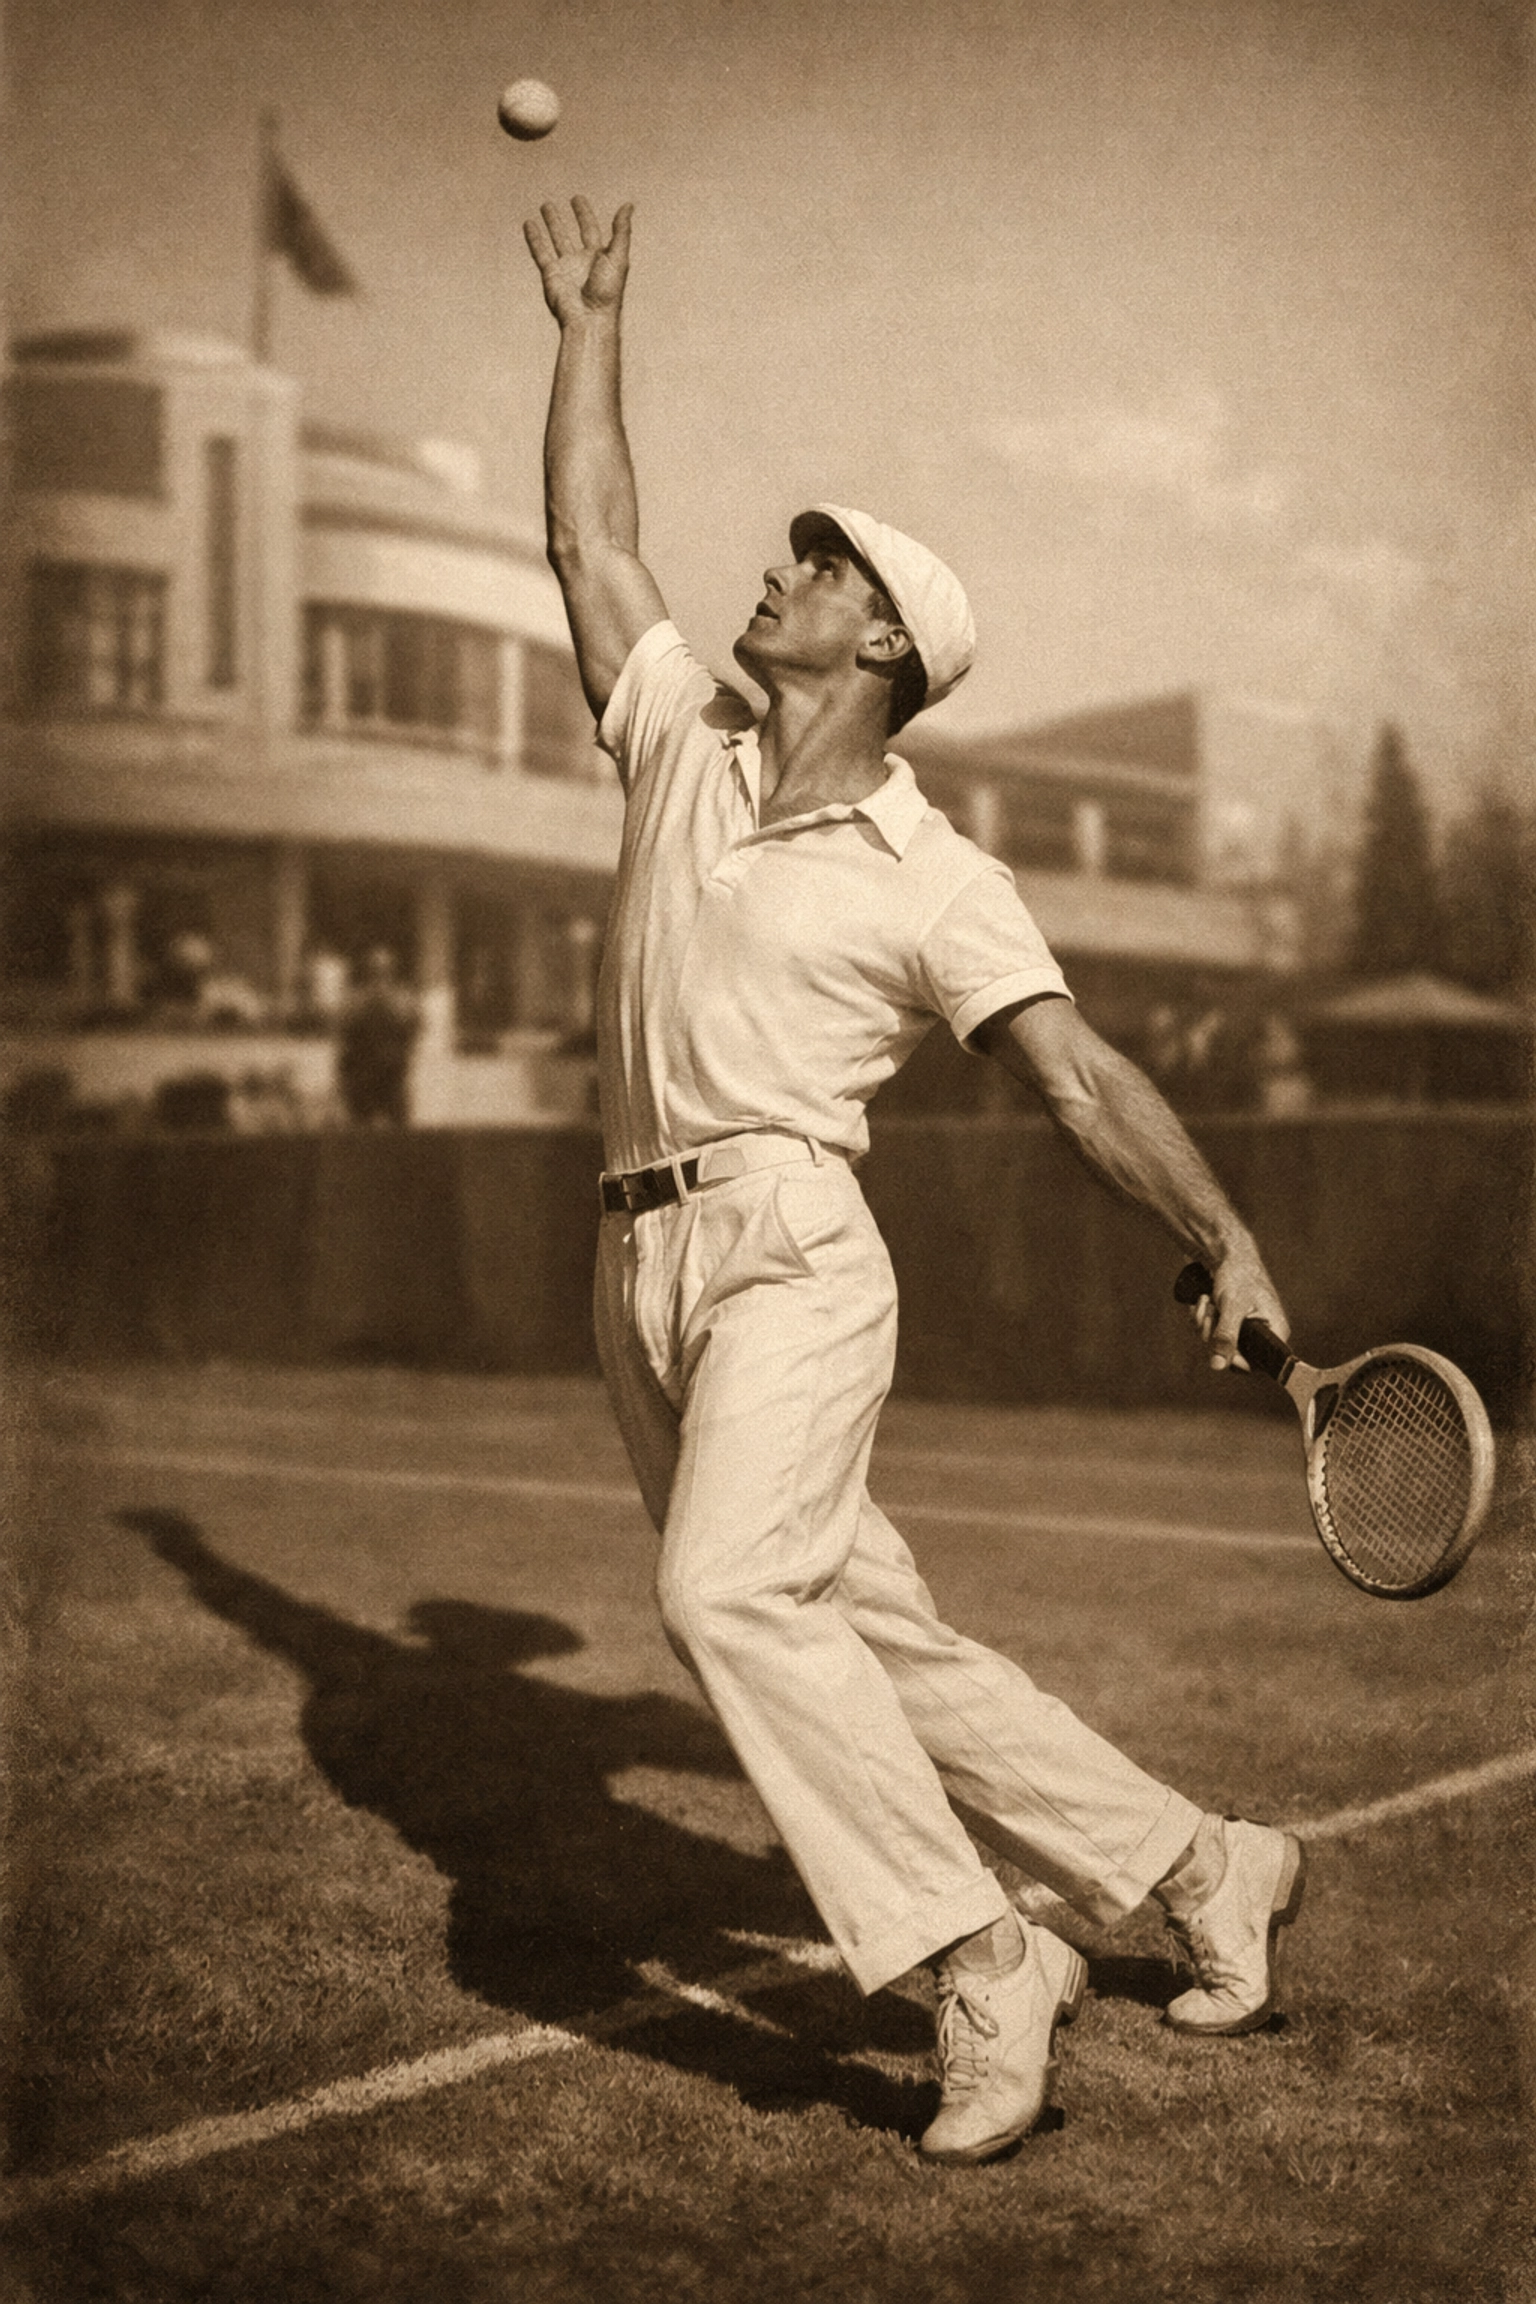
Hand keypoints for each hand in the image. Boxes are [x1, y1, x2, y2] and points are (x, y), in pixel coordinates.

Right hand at [524, 196, 633, 326]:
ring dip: (552, 223)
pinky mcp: (551, 274)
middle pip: (574, 233)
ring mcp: (566, 267)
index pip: (591, 229)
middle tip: (566, 201)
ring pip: (556, 239)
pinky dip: (534, 238)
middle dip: (570, 217)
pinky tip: (529, 224)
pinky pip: (540, 252)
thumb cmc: (608, 293)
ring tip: (545, 206)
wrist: (588, 320)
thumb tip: (628, 205)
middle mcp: (582, 261)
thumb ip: (622, 231)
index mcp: (599, 257)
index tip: (577, 199)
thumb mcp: (619, 258)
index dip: (585, 214)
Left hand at [1187, 1248, 1288, 1372]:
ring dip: (1205, 1323)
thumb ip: (1226, 1336)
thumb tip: (1218, 1365)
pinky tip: (1203, 1301)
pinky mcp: (1229, 1320)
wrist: (1226, 1252)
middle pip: (1232, 1354)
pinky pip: (1211, 1330)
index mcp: (1275, 1331)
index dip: (1235, 1360)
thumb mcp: (1231, 1307)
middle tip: (1210, 1314)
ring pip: (1217, 1342)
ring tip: (1206, 1301)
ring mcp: (1245, 1326)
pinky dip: (1203, 1317)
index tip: (1218, 1348)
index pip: (1257, 1364)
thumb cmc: (1238, 1275)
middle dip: (1213, 1334)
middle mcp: (1263, 1332)